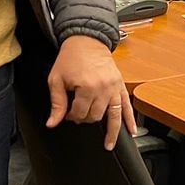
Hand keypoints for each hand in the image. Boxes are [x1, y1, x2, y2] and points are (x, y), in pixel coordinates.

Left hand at [46, 35, 135, 149]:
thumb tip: (52, 123)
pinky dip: (130, 120)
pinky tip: (132, 131)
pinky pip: (127, 106)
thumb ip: (56, 103)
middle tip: (78, 114)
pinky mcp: (120, 85)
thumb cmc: (70, 58)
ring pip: (113, 116)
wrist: (87, 40)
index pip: (79, 113)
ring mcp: (114, 87)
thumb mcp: (56, 79)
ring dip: (112, 132)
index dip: (71, 117)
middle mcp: (103, 88)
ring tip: (108, 144)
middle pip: (95, 116)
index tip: (67, 114)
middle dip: (85, 119)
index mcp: (86, 86)